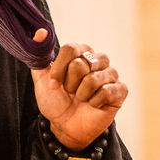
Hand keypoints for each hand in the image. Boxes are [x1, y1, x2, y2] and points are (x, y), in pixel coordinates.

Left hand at [30, 31, 127, 149]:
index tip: (53, 84)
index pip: (71, 48)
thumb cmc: (56, 101)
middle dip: (69, 84)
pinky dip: (95, 102)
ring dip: (81, 94)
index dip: (59, 69)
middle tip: (70, 92)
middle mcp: (98, 60)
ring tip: (81, 99)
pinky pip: (106, 92)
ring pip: (92, 79)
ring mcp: (111, 74)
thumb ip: (39, 56)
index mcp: (81, 53)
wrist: (66, 126)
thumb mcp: (42, 79)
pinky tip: (93, 105)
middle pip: (80, 64)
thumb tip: (40, 33)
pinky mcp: (120, 90)